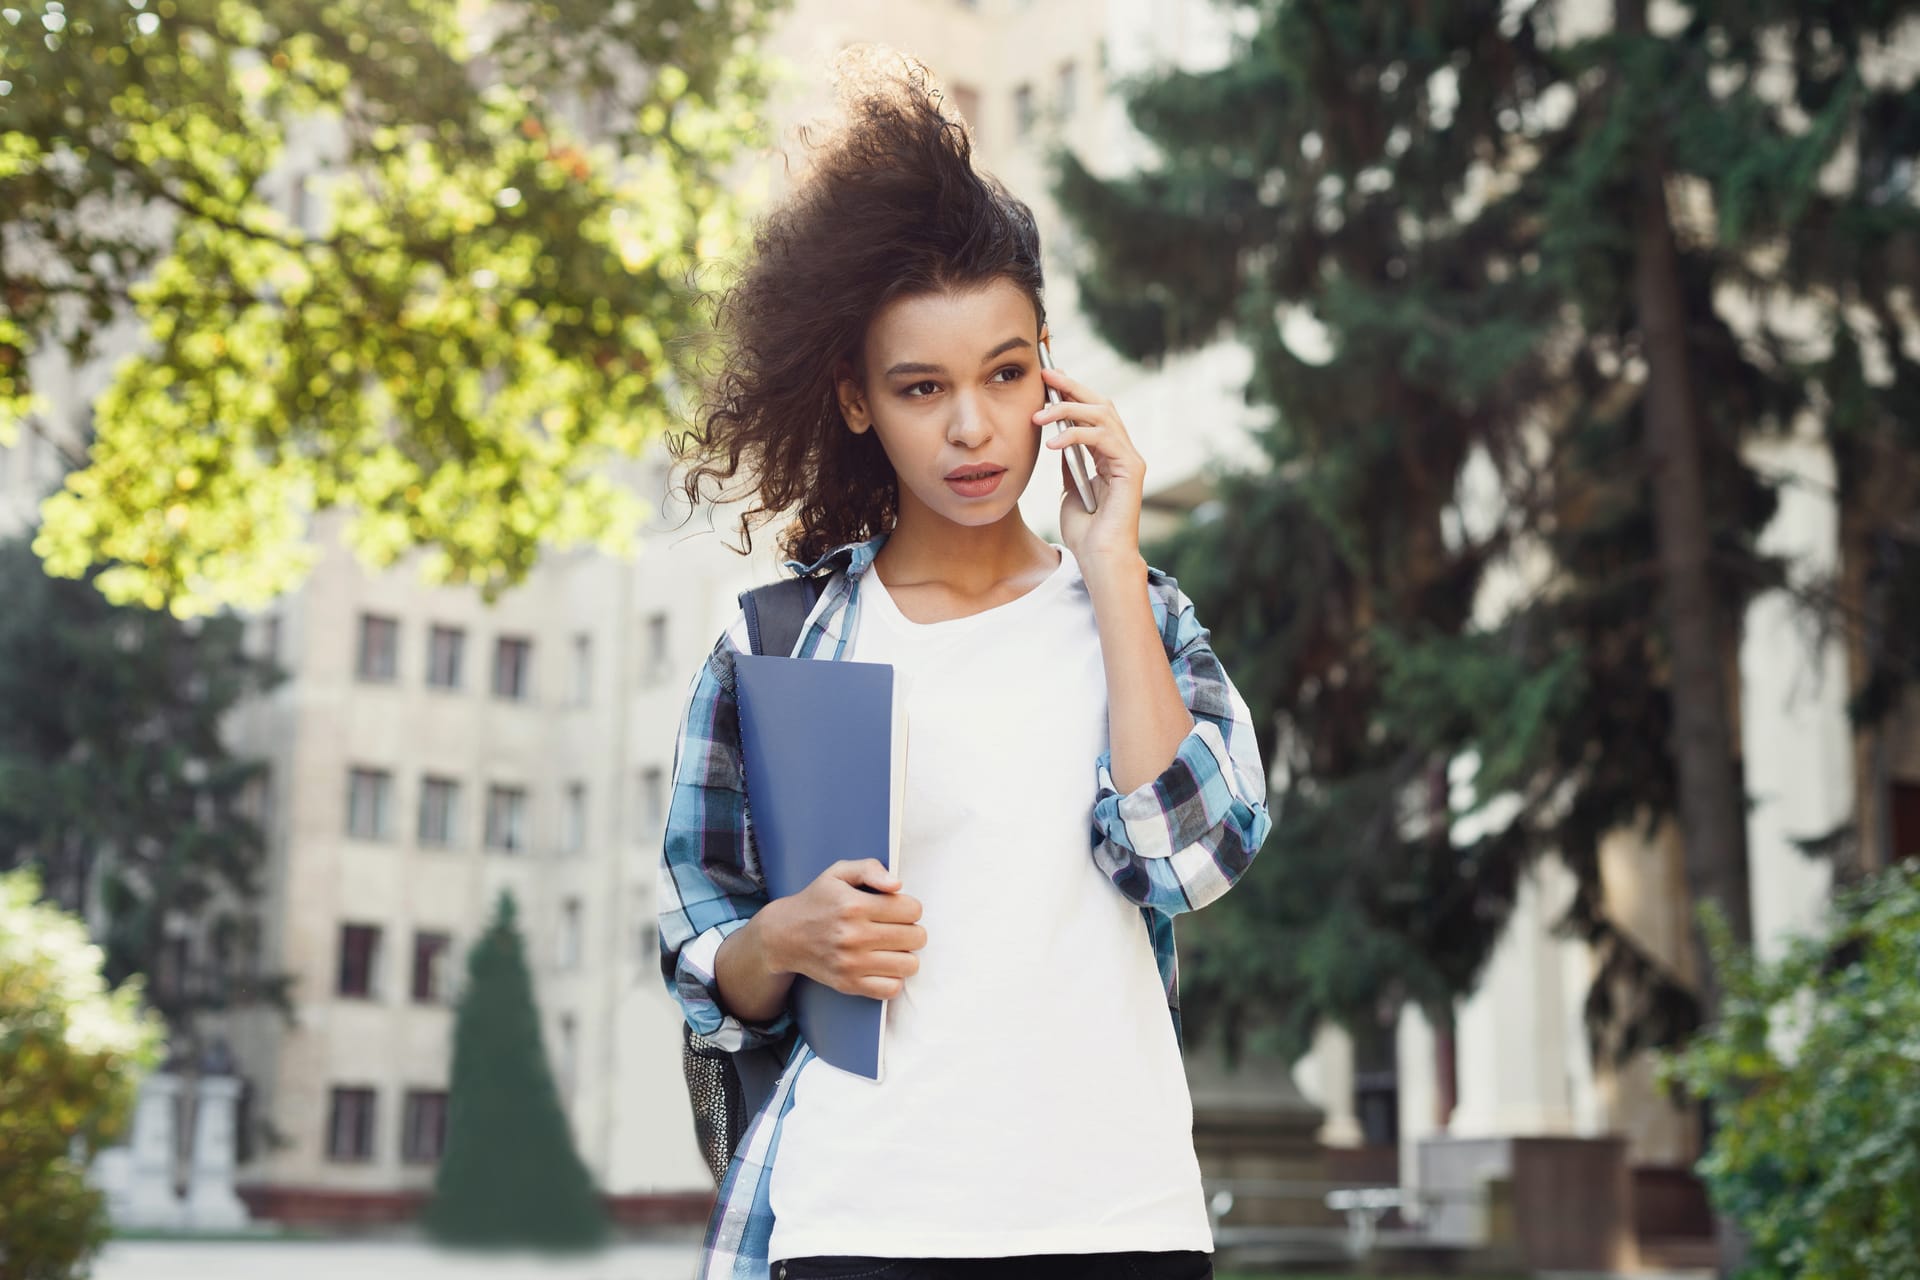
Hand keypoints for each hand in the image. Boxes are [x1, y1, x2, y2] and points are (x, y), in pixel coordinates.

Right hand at [765, 859, 924, 998]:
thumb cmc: (818, 901)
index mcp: (854, 905)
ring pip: (909, 965)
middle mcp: (853, 935)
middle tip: (895, 928)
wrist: (784, 936)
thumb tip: (897, 885)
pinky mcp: (848, 984)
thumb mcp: (839, 873)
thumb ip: (870, 869)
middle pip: (916, 937)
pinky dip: (894, 978)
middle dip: (911, 930)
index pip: (912, 910)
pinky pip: (892, 988)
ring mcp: (851, 963)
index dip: (910, 907)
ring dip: (905, 955)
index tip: (898, 909)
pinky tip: (883, 965)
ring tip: (891, 947)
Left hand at [1034, 364, 1145, 580]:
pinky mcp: (1131, 469)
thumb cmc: (1085, 532)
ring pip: (1102, 415)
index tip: (1047, 379)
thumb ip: (1069, 464)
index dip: (1072, 392)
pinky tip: (1052, 443)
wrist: (1099, 558)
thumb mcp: (1070, 490)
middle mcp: (1123, 452)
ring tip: (1039, 415)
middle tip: (1045, 375)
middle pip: (1101, 404)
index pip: (1093, 412)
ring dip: (1067, 409)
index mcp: (1109, 455)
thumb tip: (1057, 439)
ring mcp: (1130, 459)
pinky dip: (1076, 436)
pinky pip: (1102, 439)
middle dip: (1072, 386)